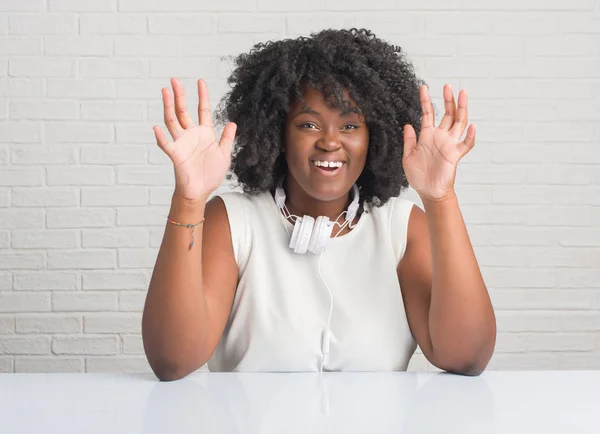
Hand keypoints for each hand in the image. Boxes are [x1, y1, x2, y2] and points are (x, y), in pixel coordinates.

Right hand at [153, 78, 236, 201]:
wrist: (201, 191)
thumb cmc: (210, 174)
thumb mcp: (224, 155)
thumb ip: (227, 139)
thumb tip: (233, 123)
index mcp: (204, 133)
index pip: (203, 110)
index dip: (202, 96)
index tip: (200, 81)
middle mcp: (191, 135)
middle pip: (183, 111)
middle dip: (179, 95)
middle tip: (174, 80)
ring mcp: (182, 143)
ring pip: (172, 121)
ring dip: (168, 107)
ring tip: (165, 92)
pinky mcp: (175, 155)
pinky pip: (166, 144)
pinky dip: (161, 137)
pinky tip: (157, 128)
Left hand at [402, 84, 475, 201]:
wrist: (428, 191)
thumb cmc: (418, 175)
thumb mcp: (408, 156)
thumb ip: (409, 140)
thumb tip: (408, 124)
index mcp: (427, 135)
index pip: (428, 113)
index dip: (425, 100)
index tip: (423, 87)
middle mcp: (440, 136)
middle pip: (447, 113)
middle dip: (448, 99)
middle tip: (448, 86)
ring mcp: (449, 144)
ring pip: (459, 122)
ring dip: (461, 108)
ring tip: (462, 94)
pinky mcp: (456, 154)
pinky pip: (466, 144)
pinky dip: (471, 136)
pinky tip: (473, 127)